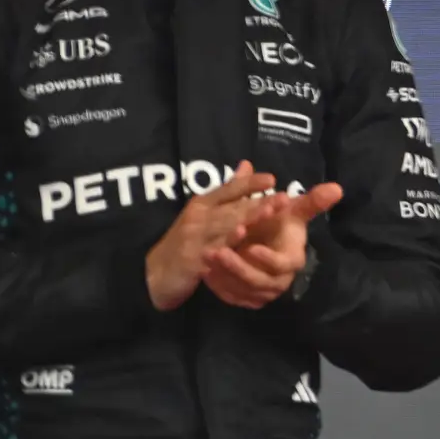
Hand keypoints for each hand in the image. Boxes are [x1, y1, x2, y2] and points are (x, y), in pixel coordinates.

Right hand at [144, 164, 272, 309]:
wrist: (155, 273)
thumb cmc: (186, 240)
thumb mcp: (204, 213)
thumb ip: (228, 192)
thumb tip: (246, 164)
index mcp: (202, 203)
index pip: (228, 188)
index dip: (249, 183)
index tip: (272, 179)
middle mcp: (198, 217)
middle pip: (232, 207)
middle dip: (259, 202)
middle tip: (284, 197)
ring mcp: (195, 238)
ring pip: (225, 225)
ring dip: (249, 218)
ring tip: (269, 212)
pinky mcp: (193, 259)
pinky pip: (213, 249)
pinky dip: (228, 242)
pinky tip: (242, 236)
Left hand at [201, 181, 340, 310]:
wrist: (264, 242)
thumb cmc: (278, 224)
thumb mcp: (291, 211)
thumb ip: (312, 201)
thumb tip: (337, 187)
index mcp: (292, 260)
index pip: (282, 265)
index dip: (267, 259)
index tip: (250, 247)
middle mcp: (280, 280)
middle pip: (259, 281)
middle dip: (237, 267)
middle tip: (216, 252)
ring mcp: (263, 292)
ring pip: (242, 290)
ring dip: (224, 275)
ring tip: (206, 257)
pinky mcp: (247, 298)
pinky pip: (232, 297)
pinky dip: (218, 286)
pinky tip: (205, 272)